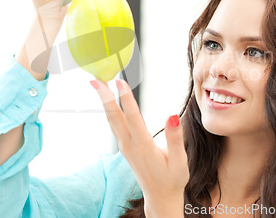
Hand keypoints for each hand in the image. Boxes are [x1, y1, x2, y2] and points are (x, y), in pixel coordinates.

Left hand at [91, 79, 188, 216]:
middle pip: (114, 116)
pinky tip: (108, 100)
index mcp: (143, 147)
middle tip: (95, 79)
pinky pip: (114, 124)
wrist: (160, 197)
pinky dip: (110, 109)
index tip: (120, 81)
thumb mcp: (180, 162)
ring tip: (98, 84)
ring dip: (104, 101)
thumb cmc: (172, 179)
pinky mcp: (124, 146)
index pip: (132, 118)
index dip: (126, 98)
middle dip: (104, 96)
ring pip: (112, 120)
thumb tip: (171, 115)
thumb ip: (175, 139)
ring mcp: (124, 146)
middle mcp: (130, 145)